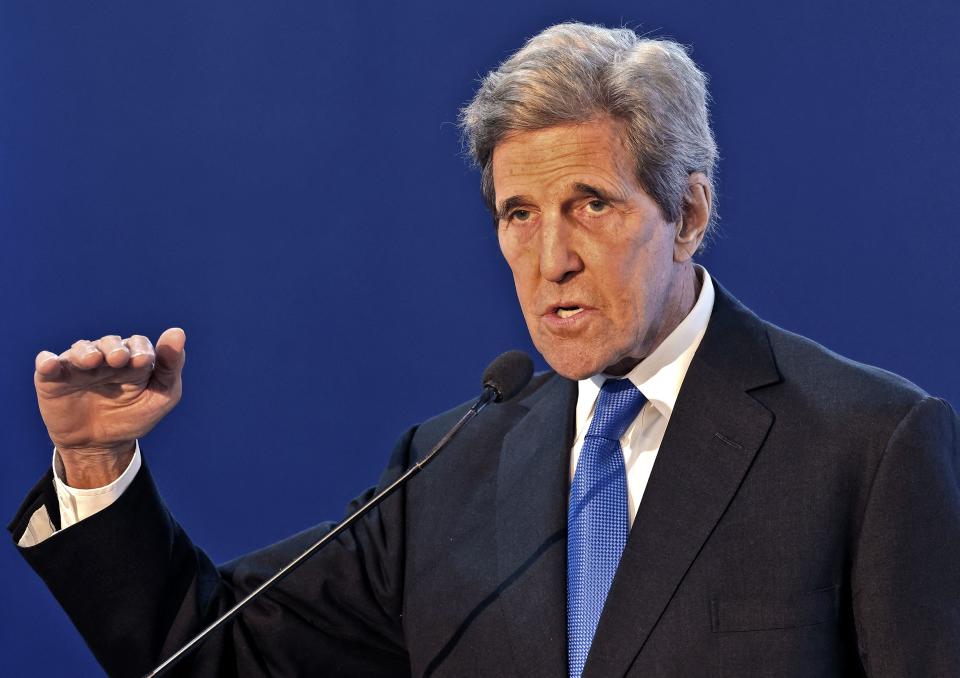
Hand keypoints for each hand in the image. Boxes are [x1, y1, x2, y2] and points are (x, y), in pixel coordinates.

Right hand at [34, 328, 185, 487]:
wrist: (100, 446)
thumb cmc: (134, 417)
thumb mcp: (161, 396)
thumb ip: (170, 367)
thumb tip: (178, 332)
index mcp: (133, 358)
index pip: (138, 344)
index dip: (141, 349)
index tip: (144, 361)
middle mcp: (106, 357)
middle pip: (110, 343)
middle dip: (114, 348)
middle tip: (118, 359)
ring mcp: (79, 366)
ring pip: (81, 349)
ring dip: (86, 352)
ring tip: (92, 360)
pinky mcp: (53, 379)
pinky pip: (47, 365)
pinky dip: (47, 361)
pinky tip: (50, 364)